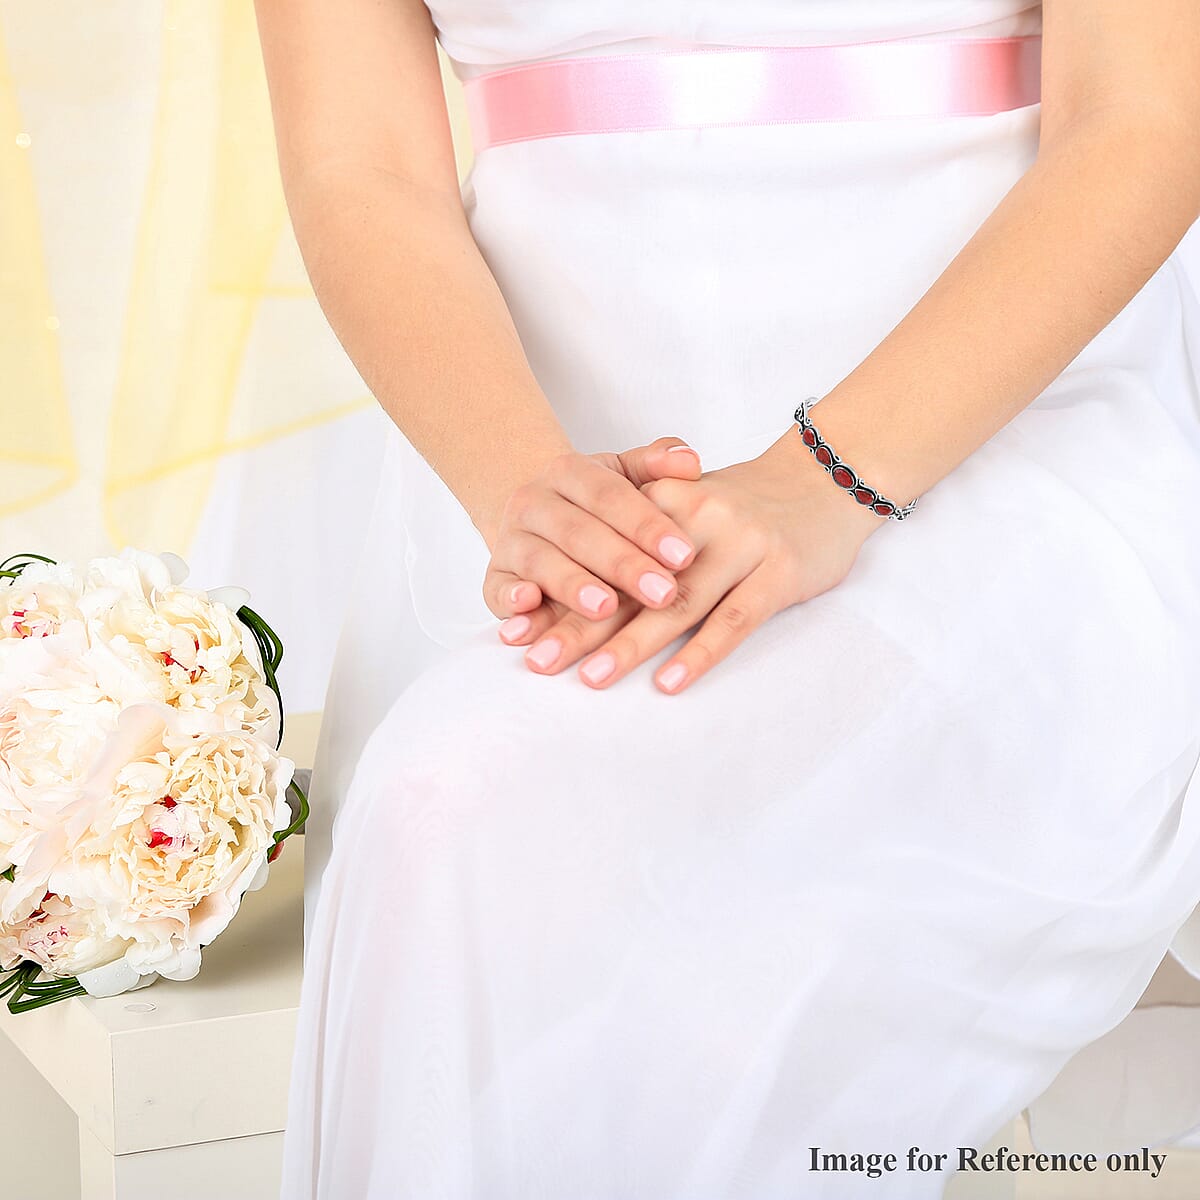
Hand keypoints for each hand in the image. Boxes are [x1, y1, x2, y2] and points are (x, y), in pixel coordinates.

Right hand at [482, 437, 705, 630]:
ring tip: (607, 608)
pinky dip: (511, 600)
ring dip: (573, 586)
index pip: (610, 496)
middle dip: (622, 565)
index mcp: (568, 471)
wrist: (535, 514)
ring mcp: (510, 540)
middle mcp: (533, 502)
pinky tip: (530, 607)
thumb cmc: (595, 503)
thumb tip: (690, 462)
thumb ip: (656, 466)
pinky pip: (497, 590)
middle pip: (579, 533)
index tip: (685, 556)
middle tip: (663, 594)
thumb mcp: (625, 475)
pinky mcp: (494, 578)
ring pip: (541, 561)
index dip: (647, 526)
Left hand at [502, 431, 883, 692]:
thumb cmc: (744, 508)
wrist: (825, 479)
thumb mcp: (685, 506)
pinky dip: (699, 653)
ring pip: (675, 603)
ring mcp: (740, 546)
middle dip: (578, 624)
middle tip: (538, 662)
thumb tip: (572, 598)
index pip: (600, 557)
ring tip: (589, 678)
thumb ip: (636, 545)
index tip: (517, 634)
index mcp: (664, 502)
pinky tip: (668, 683)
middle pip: (628, 582)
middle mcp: (696, 520)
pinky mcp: (778, 573)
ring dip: (630, 643)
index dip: (559, 596)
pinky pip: (733, 619)